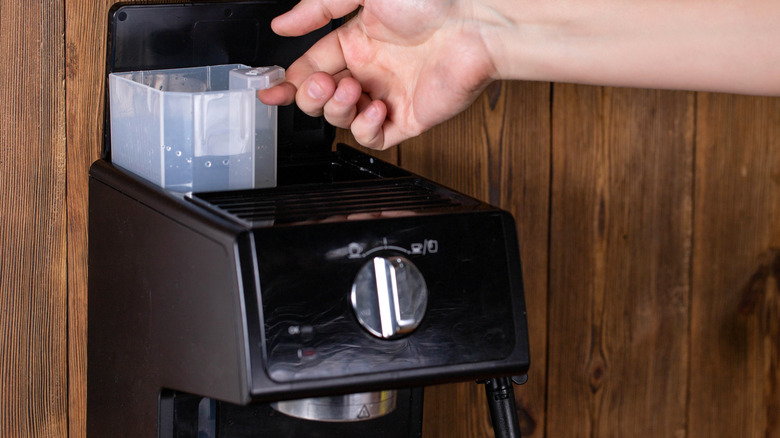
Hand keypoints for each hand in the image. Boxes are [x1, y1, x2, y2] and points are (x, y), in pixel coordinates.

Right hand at [257, 0, 497, 148]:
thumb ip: (318, 8)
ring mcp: (389, 94)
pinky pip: (375, 137)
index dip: (289, 81)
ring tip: (353, 90)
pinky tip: (374, 107)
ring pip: (343, 119)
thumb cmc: (430, 0)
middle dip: (311, 96)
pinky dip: (366, 127)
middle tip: (323, 85)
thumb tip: (282, 27)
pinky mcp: (409, 117)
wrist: (476, 22)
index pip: (311, 67)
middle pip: (322, 98)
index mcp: (357, 40)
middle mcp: (372, 69)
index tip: (270, 90)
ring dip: (337, 109)